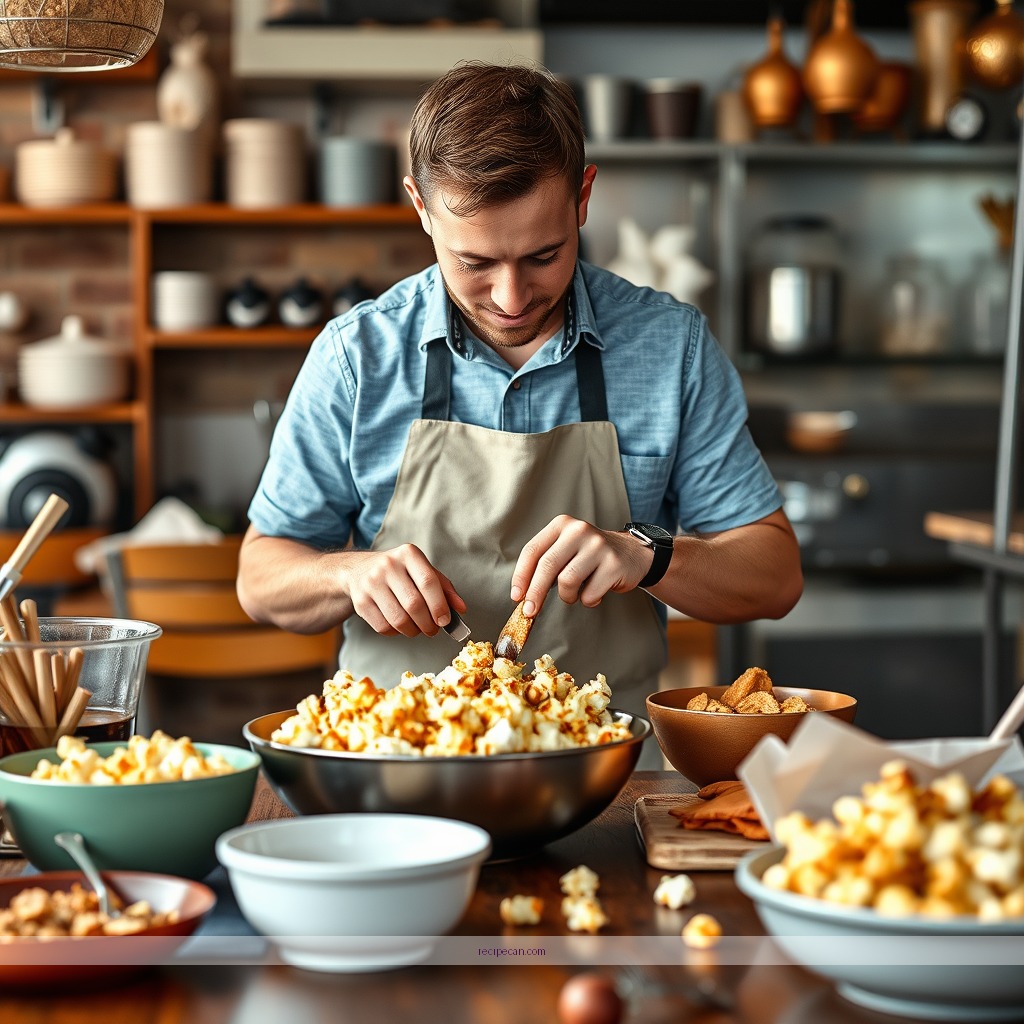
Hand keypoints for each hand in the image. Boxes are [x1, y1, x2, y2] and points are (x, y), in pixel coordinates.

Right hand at [344, 545, 465, 637]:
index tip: (445, 621)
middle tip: (433, 630)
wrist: (358, 570)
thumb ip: (444, 589)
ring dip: (413, 631)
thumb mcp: (422, 571)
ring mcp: (371, 583)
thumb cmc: (400, 573)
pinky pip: (383, 627)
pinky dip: (396, 633)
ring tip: (418, 629)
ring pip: (399, 619)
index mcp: (408, 554)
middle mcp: (388, 565)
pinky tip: (400, 626)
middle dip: (428, 624)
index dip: (439, 605)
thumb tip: (461, 609)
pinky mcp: (360, 601)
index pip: (428, 582)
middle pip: (414, 604)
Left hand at [509, 515, 654, 616]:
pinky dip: (588, 600)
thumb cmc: (591, 556)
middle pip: (547, 566)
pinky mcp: (613, 564)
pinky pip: (589, 593)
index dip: (521, 576)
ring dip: (567, 597)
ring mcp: (598, 546)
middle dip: (535, 593)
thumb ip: (545, 563)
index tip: (516, 596)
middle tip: (529, 612)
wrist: (632, 554)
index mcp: (562, 525)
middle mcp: (579, 531)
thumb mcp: (566, 548)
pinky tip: (596, 591)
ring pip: (567, 581)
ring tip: (575, 594)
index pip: (532, 551)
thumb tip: (522, 594)